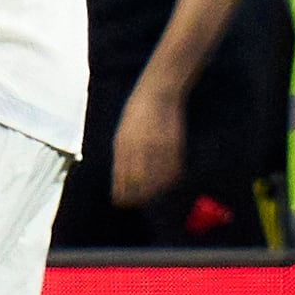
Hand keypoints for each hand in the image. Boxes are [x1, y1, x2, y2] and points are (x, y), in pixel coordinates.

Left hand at [107, 78, 185, 210]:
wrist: (158, 92)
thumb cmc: (137, 112)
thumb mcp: (123, 133)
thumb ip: (122, 155)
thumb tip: (121, 180)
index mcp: (123, 144)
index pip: (121, 177)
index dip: (121, 192)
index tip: (120, 202)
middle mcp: (139, 147)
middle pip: (138, 181)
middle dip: (137, 196)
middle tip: (137, 203)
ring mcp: (158, 146)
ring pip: (157, 178)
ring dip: (154, 191)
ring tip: (151, 196)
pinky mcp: (174, 144)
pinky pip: (173, 169)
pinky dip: (170, 180)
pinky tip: (167, 184)